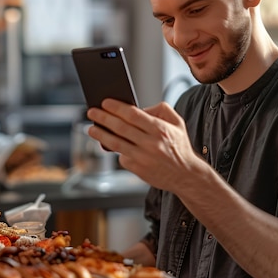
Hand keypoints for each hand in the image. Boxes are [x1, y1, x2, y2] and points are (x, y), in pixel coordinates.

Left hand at [86, 99, 202, 192]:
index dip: (117, 107)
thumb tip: (139, 108)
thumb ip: (160, 110)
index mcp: (160, 129)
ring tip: (91, 128)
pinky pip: (122, 157)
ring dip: (101, 134)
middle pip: (120, 127)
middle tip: (92, 112)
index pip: (133, 114)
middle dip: (103, 118)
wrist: (186, 175)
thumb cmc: (179, 147)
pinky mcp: (138, 170)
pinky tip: (110, 145)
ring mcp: (143, 158)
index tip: (105, 103)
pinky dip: (116, 150)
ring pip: (116, 143)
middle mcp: (151, 143)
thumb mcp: (177, 123)